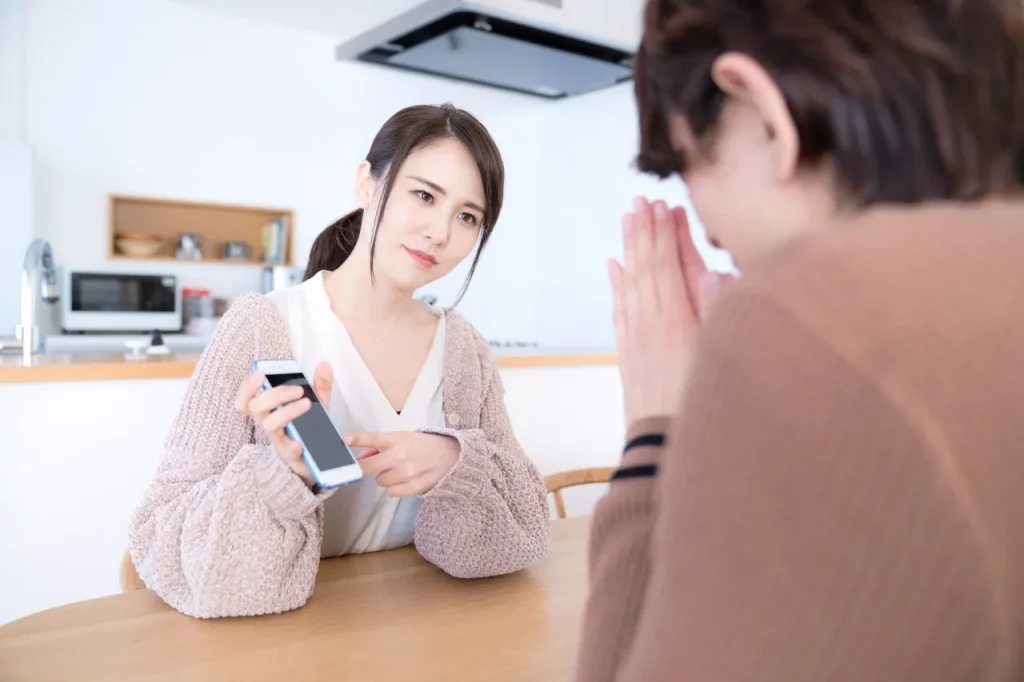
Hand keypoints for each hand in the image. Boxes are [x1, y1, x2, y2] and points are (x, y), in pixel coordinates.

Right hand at [235, 362, 333, 485]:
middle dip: (276, 394)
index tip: (259, 374)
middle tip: (298, 390)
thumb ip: (319, 386)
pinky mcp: (289, 455)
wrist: (313, 459)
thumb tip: (325, 365)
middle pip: (257, 407)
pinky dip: (292, 446)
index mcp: (270, 410)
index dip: (247, 387)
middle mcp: (269, 423)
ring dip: (286, 412)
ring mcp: (278, 439)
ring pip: (269, 425)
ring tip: (307, 404)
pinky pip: (287, 451)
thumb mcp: (316, 404)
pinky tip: (299, 442)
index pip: (247, 399)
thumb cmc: (307, 428)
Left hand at [344, 431, 459, 496]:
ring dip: (385, 476)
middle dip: (369, 466)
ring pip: (380, 481)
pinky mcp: (414, 486)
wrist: (450, 455)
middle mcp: (400, 455)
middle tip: (378, 463)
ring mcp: (407, 472)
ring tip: (399, 469)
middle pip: (368, 467)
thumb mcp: (402, 437)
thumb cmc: (422, 445)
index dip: (357, 439)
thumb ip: (380, 446)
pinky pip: (391, 492)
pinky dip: (395, 487)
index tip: (345, 440)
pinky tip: (404, 479)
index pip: (372, 438)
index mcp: (397, 439)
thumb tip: (361, 457)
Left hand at [609, 198, 730, 424]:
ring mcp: (636, 338)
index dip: (666, 234)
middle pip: (646, 267)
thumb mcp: (719, 357)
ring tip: (627, 221)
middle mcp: (651, 323)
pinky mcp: (628, 354)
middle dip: (645, 232)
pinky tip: (614, 267)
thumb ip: (717, 312)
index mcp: (676, 320)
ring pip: (630, 283)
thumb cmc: (701, 405)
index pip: (669, 265)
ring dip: (629, 250)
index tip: (664, 206)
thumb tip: (713, 270)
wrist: (664, 448)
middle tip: (641, 201)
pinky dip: (616, 285)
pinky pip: (620, 310)